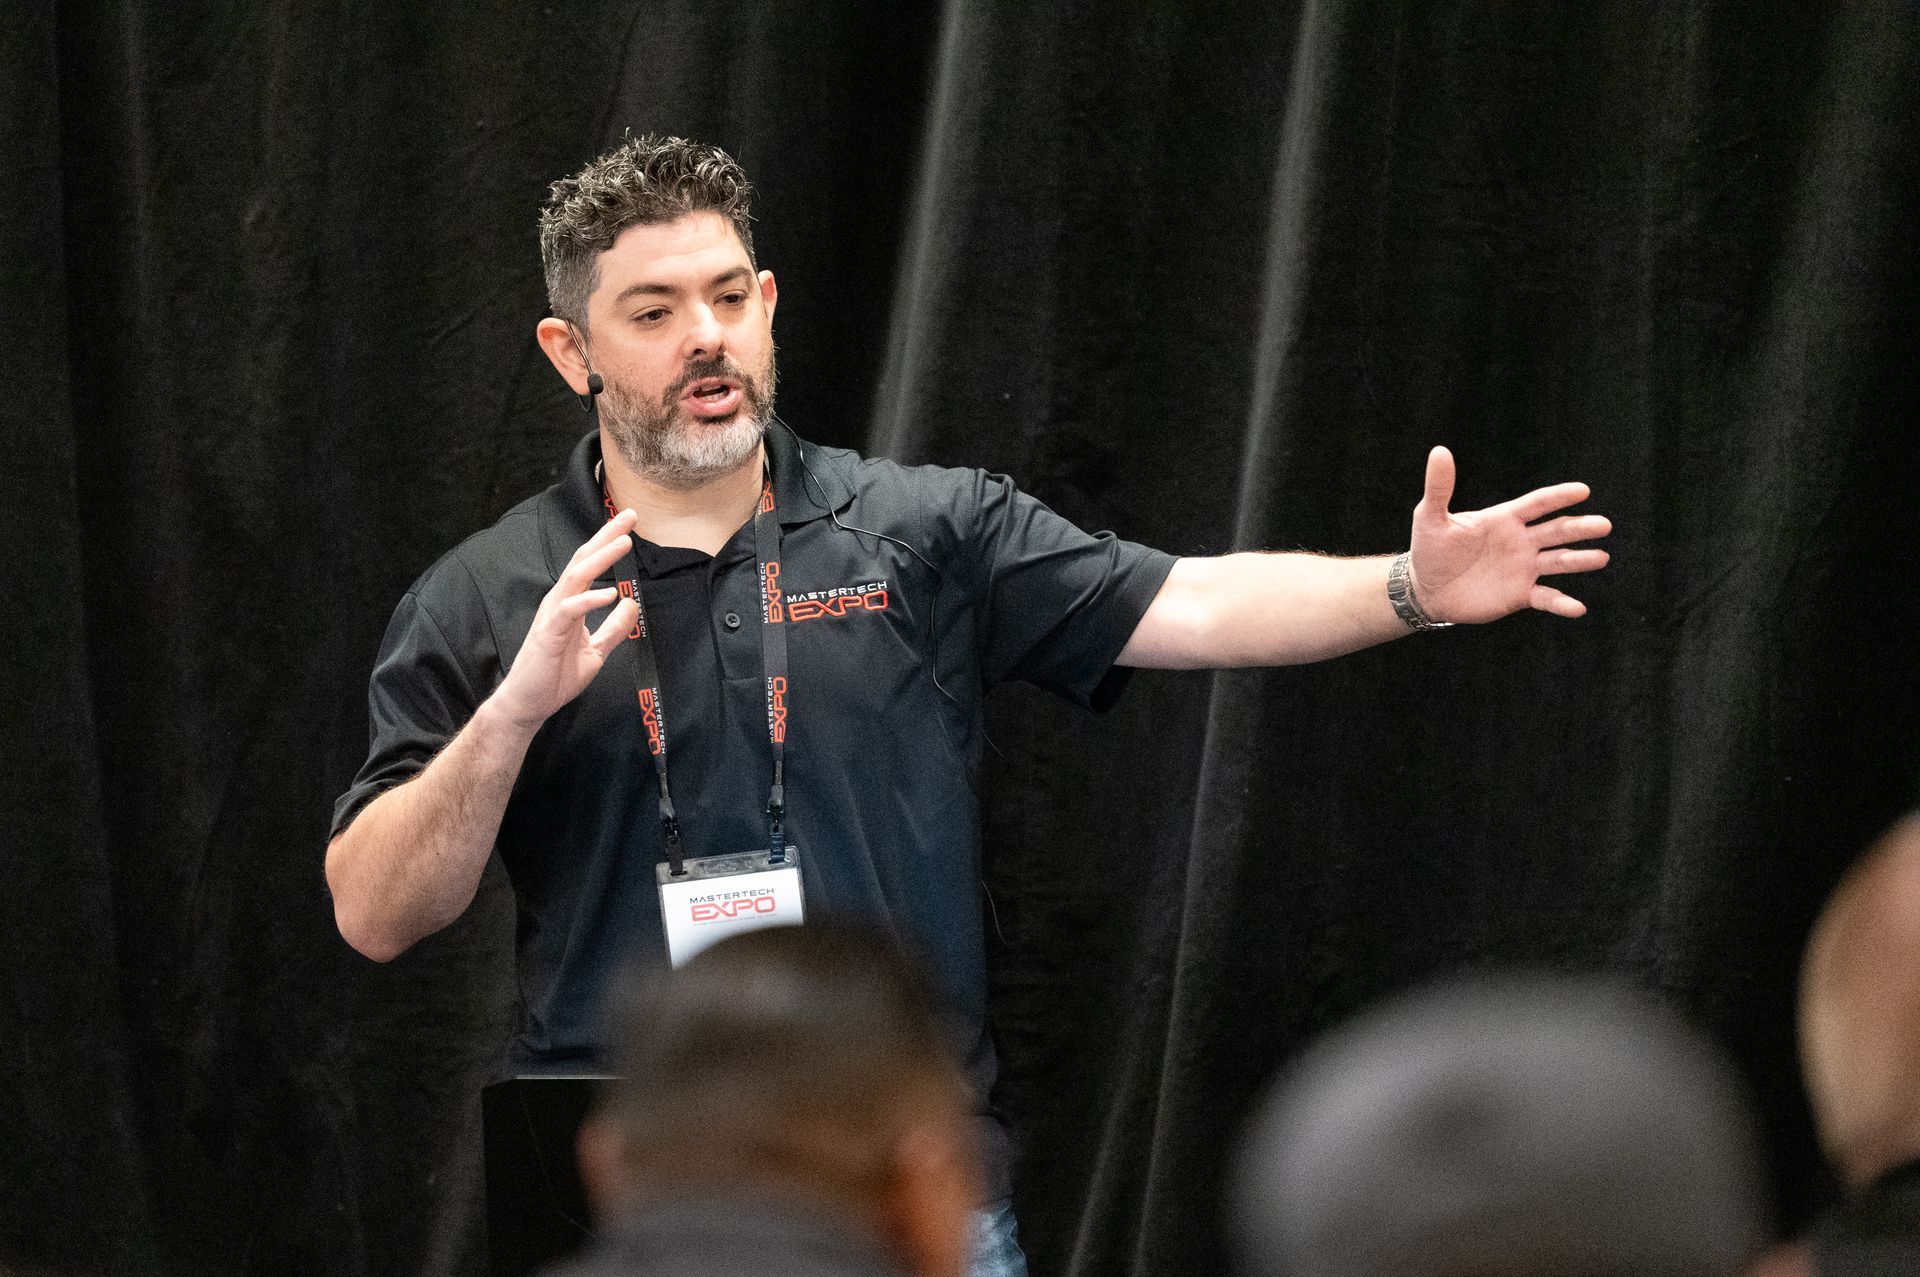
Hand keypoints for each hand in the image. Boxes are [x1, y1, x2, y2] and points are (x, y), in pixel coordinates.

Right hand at [491, 509, 642, 728]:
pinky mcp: (548, 634)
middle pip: (583, 561)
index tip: (629, 524)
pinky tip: (610, 594)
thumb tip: (631, 604)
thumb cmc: (555, 677)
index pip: (590, 565)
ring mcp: (552, 616)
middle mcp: (560, 603)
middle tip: (630, 516)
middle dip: (606, 537)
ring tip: (624, 542)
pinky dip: (589, 600)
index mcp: (570, 604)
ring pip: (576, 577)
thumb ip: (613, 628)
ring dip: (601, 558)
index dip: (608, 543)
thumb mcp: (596, 651)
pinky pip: (569, 610)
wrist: (529, 703)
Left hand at [1407, 447, 1611, 623]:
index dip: (1559, 497)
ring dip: (1580, 560)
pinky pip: (1546, 598)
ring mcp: (1523, 568)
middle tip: (1604, 525)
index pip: (1537, 504)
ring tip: (1601, 557)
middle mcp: (1520, 541)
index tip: (1582, 491)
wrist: (1426, 589)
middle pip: (1557, 531)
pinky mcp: (1520, 595)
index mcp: (1504, 519)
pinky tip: (1578, 608)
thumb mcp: (1430, 517)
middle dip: (1580, 528)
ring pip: (1559, 562)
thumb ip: (1439, 487)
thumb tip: (1439, 451)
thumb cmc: (1429, 549)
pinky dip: (1562, 604)